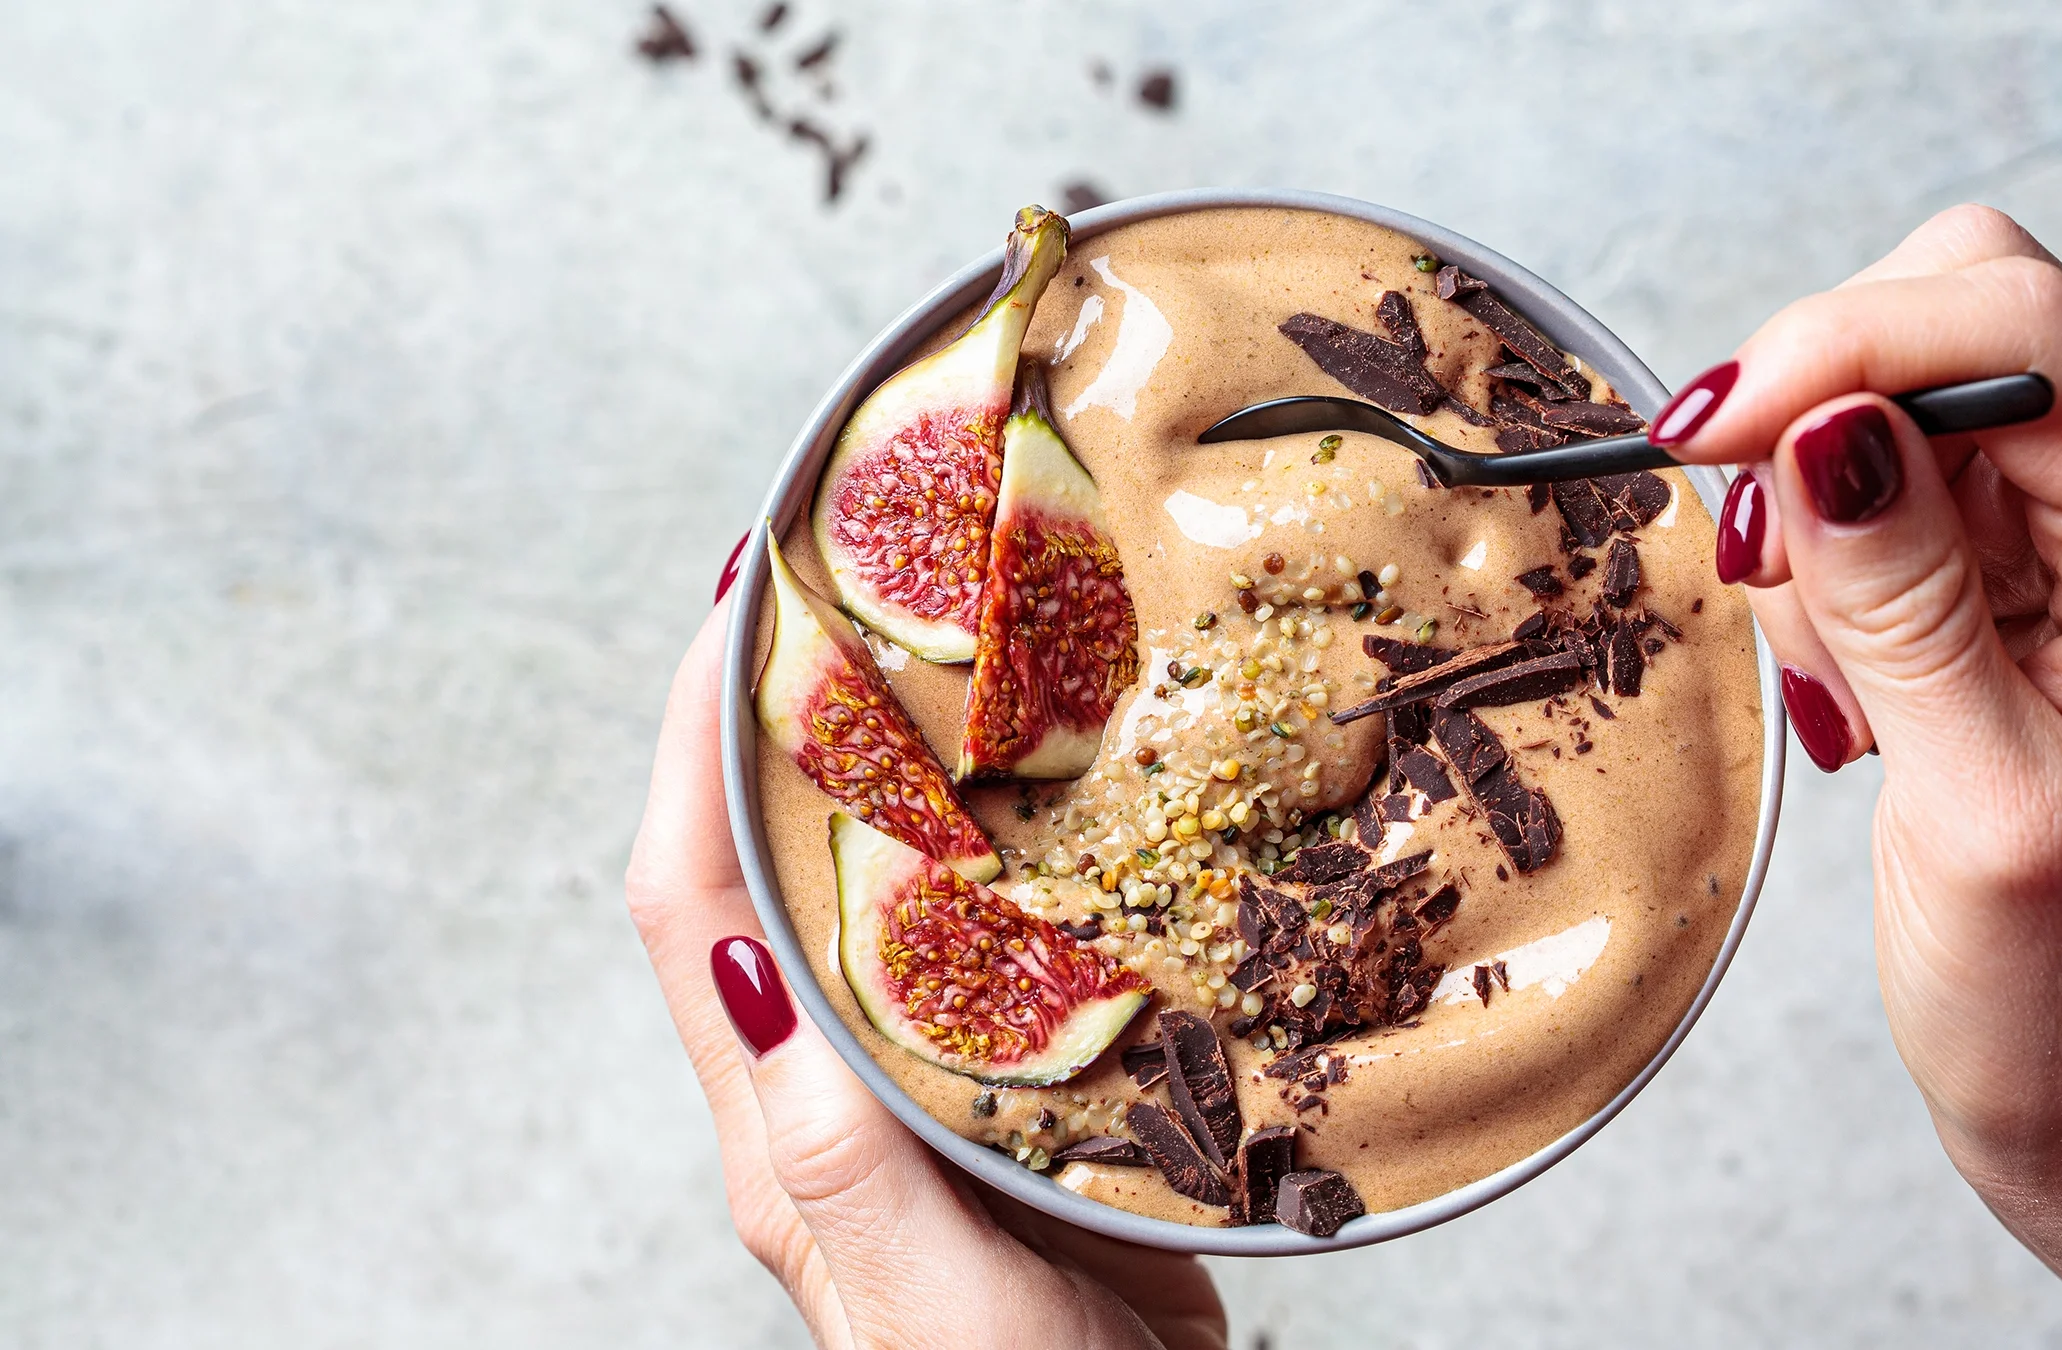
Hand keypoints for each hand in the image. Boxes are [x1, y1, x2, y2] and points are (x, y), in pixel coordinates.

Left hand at [625, 603, 1225, 1349]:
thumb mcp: (926, 1302)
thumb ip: (845, 1153)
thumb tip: (746, 970)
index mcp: (788, 1135)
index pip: (692, 900)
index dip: (694, 739)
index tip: (740, 596)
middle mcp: (830, 1098)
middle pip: (761, 867)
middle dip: (774, 709)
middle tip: (844, 572)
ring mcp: (917, 1096)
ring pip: (868, 892)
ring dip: (879, 759)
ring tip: (945, 641)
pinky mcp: (1011, 1103)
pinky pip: (976, 945)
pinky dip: (989, 843)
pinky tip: (1055, 792)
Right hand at [1657, 204, 2061, 1344]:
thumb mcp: (1984, 813)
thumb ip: (1906, 606)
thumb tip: (1821, 423)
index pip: (2027, 328)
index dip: (1848, 343)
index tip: (1707, 439)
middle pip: (1963, 313)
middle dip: (1821, 409)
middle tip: (1767, 568)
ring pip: (1897, 393)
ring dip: (1813, 510)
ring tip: (1839, 686)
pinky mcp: (2019, 577)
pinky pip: (1877, 485)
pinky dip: (1822, 564)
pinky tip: (1848, 690)